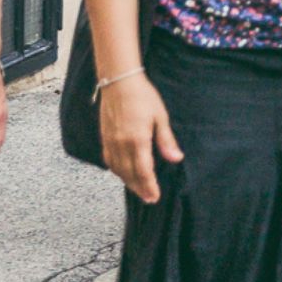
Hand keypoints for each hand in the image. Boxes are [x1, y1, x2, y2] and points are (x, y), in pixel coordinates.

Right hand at [99, 74, 182, 203]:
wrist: (119, 82)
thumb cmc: (143, 96)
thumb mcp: (160, 117)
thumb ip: (166, 140)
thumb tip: (176, 159)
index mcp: (137, 140)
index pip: (143, 171)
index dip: (149, 186)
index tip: (154, 197)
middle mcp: (121, 144)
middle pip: (129, 174)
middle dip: (139, 189)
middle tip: (149, 199)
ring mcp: (110, 141)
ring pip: (118, 169)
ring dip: (128, 182)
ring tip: (138, 190)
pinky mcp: (104, 137)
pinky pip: (109, 160)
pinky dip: (116, 170)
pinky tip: (122, 173)